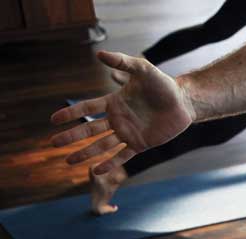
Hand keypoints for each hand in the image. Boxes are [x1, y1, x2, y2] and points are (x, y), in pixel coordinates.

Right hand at [49, 51, 194, 174]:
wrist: (184, 102)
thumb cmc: (163, 85)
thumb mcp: (143, 70)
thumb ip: (123, 61)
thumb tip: (99, 53)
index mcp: (114, 103)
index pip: (87, 108)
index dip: (71, 113)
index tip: (54, 120)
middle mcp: (118, 119)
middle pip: (90, 130)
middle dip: (72, 136)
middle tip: (53, 143)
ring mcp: (128, 133)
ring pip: (102, 145)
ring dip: (85, 153)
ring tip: (68, 161)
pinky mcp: (141, 144)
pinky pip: (122, 155)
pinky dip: (109, 163)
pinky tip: (96, 170)